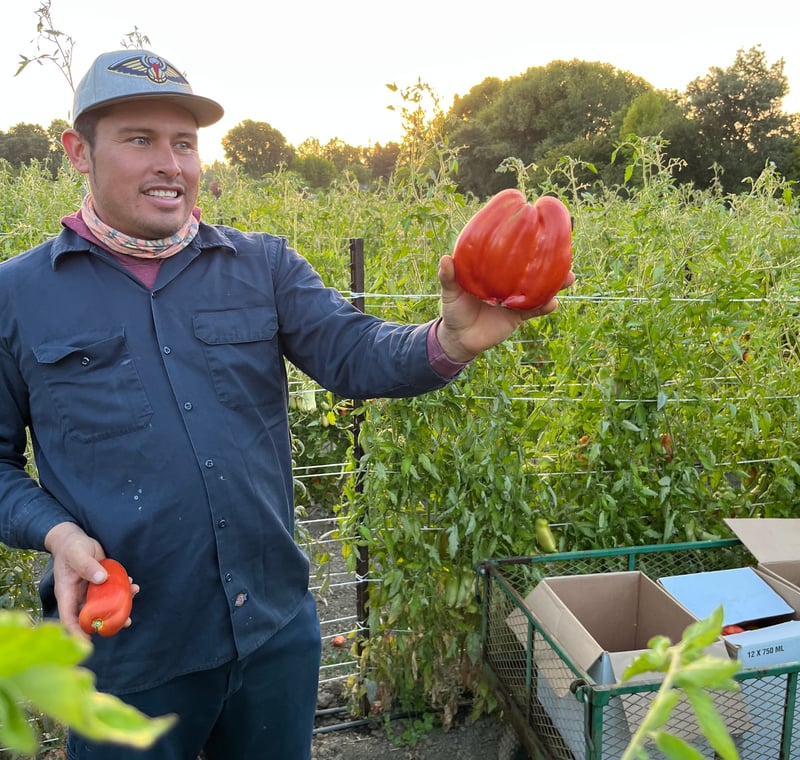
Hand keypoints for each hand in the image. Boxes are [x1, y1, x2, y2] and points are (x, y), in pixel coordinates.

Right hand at [43, 523, 136, 638]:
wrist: (74, 539)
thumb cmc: (71, 547)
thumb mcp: (77, 554)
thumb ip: (87, 565)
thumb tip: (101, 578)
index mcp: (66, 593)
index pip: (68, 618)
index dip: (77, 631)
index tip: (90, 640)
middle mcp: (77, 596)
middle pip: (89, 615)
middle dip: (106, 621)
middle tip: (125, 623)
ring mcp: (89, 590)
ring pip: (103, 604)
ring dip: (119, 604)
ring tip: (133, 596)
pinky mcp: (100, 583)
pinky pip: (111, 591)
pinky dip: (122, 590)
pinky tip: (132, 585)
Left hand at [435, 254, 574, 362]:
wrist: (460, 339)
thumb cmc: (453, 310)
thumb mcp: (450, 293)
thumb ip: (449, 277)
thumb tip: (446, 259)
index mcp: (494, 269)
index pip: (512, 251)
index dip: (526, 240)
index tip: (539, 225)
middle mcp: (508, 280)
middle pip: (533, 267)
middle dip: (551, 259)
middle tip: (564, 250)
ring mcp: (516, 297)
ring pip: (540, 287)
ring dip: (556, 282)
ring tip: (569, 277)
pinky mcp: (519, 316)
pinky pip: (536, 310)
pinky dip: (545, 307)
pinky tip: (553, 303)